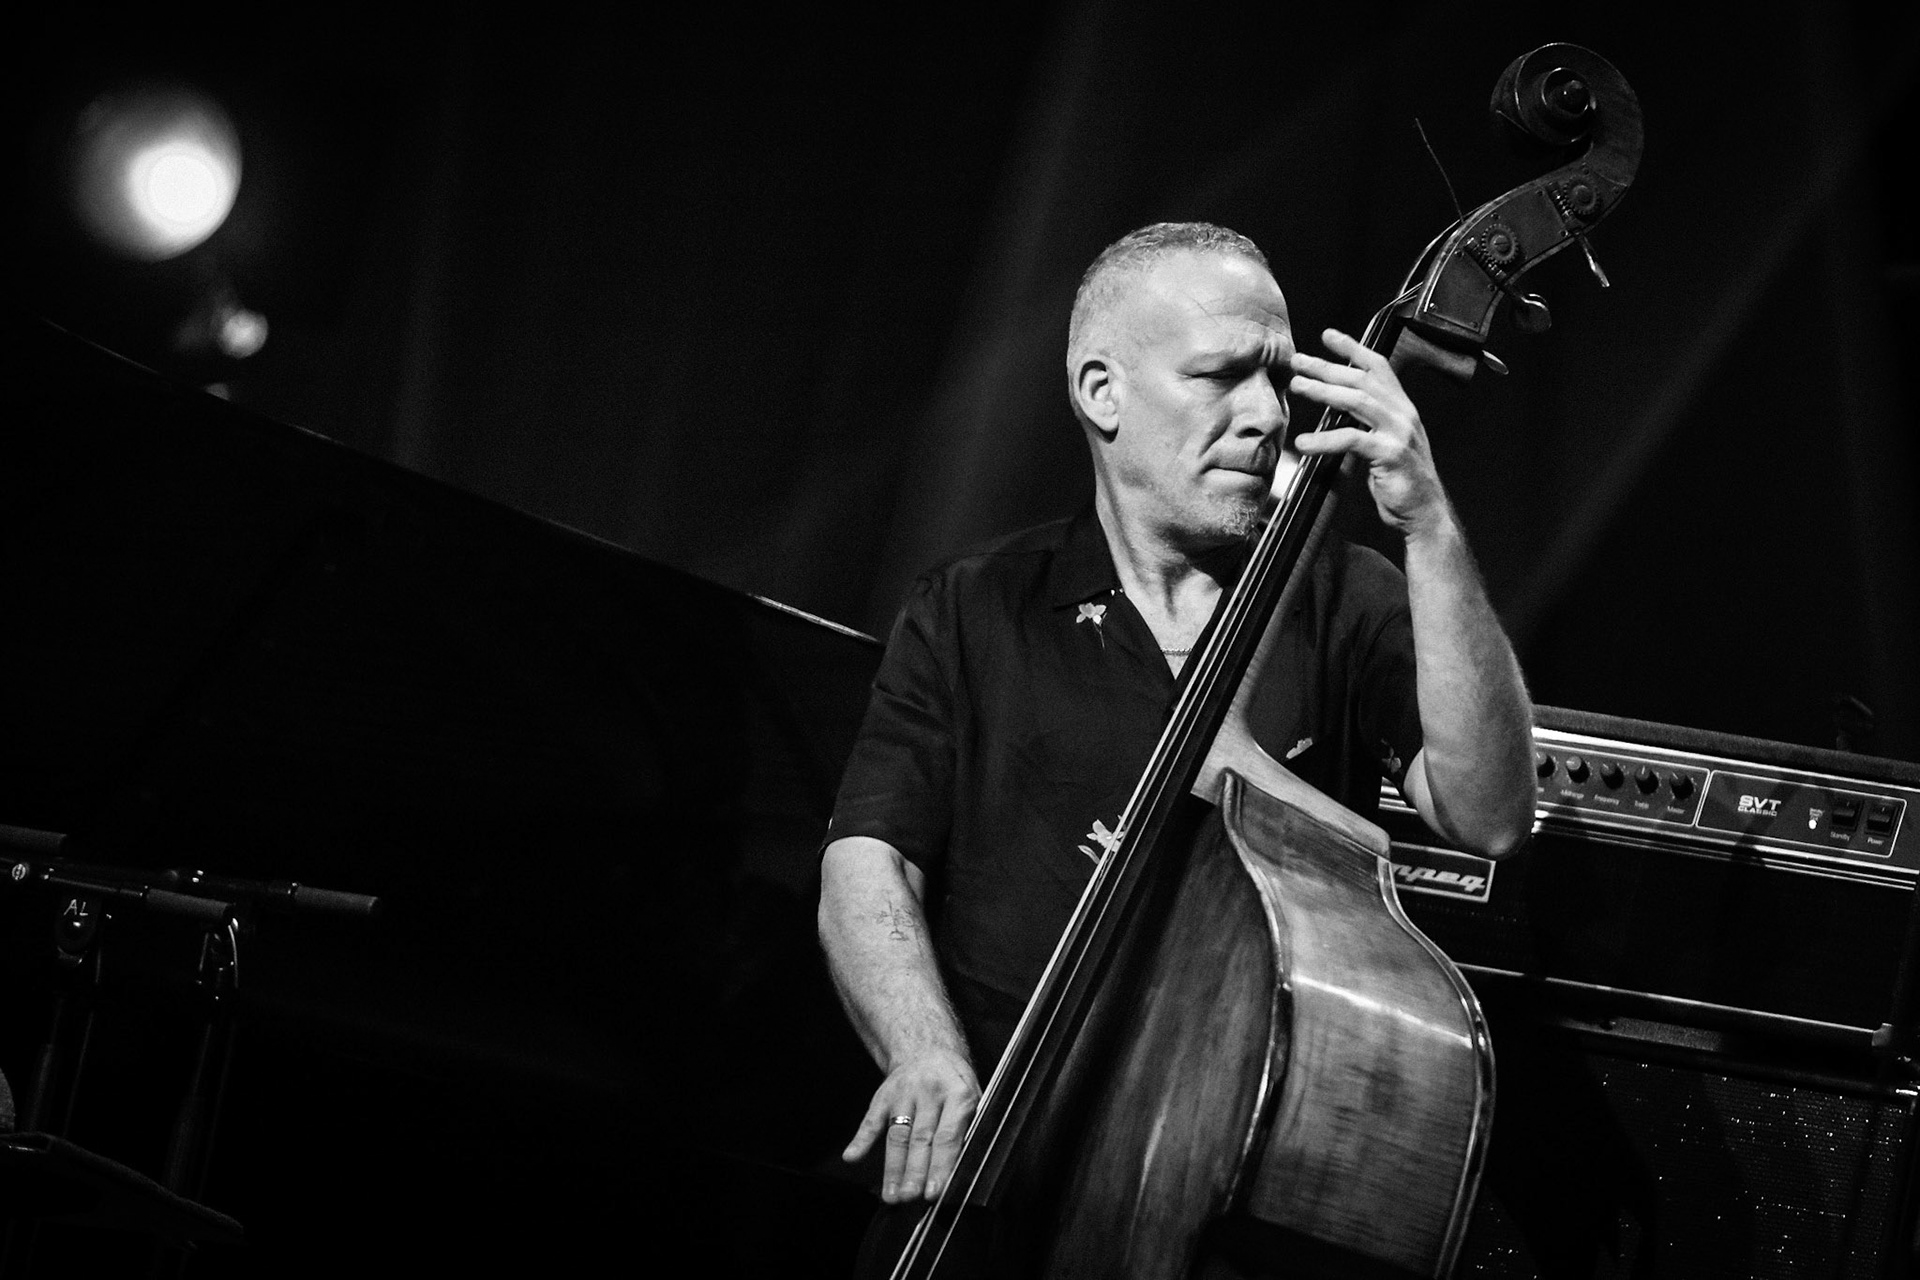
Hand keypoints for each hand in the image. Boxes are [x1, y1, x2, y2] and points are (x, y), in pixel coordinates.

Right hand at [842, 1047, 980, 1203]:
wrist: (928, 1049)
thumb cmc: (954, 1083)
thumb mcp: (975, 1099)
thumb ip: (970, 1131)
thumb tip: (963, 1171)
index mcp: (958, 1094)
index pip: (947, 1136)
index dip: (940, 1166)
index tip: (933, 1192)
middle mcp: (930, 1092)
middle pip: (920, 1139)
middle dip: (914, 1172)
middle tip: (909, 1198)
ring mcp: (904, 1093)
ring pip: (898, 1135)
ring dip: (893, 1168)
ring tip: (891, 1194)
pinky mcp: (884, 1096)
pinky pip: (872, 1120)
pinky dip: (861, 1140)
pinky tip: (852, 1157)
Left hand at [1287, 328, 1449, 535]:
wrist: (1424, 512)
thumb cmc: (1401, 481)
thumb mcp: (1385, 444)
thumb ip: (1367, 425)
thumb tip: (1335, 412)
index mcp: (1402, 408)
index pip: (1378, 367)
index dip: (1353, 349)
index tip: (1328, 336)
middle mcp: (1403, 414)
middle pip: (1361, 379)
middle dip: (1327, 367)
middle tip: (1298, 361)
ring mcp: (1399, 432)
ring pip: (1357, 401)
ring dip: (1323, 391)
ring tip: (1297, 386)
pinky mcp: (1391, 454)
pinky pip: (1353, 439)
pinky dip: (1325, 440)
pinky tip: (1304, 443)